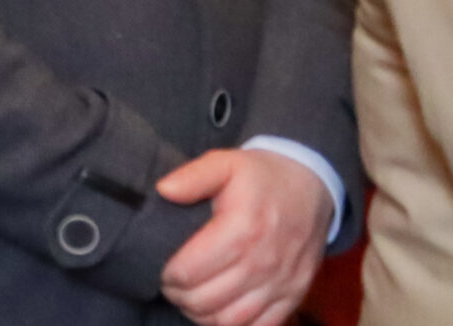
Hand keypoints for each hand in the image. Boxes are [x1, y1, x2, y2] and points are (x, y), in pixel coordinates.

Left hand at [158, 148, 331, 325]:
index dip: (169, 276)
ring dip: (203, 316)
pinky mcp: (295, 295)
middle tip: (171, 286)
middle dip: (180, 297)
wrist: (311, 186)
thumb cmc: (261, 176)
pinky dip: (234, 325)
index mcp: (242, 229)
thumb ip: (193, 176)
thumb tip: (164, 190)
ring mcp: (282, 283)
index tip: (162, 269)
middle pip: (207, 300)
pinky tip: (219, 311)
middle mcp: (264, 262)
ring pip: (231, 320)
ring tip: (189, 300)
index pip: (191, 271)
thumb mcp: (225, 163)